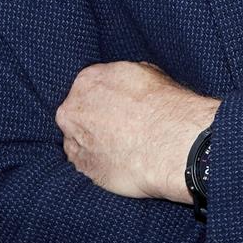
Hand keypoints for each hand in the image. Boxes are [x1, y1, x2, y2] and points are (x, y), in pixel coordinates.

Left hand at [57, 61, 219, 201]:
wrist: (169, 143)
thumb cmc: (163, 107)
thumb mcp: (147, 74)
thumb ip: (124, 80)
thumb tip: (126, 87)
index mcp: (87, 80)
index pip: (89, 89)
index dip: (105, 100)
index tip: (118, 110)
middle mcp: (73, 109)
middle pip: (78, 114)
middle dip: (94, 122)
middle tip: (119, 130)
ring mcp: (75, 140)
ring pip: (79, 140)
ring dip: (94, 144)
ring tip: (121, 149)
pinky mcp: (82, 168)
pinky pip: (85, 164)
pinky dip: (98, 164)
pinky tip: (118, 163)